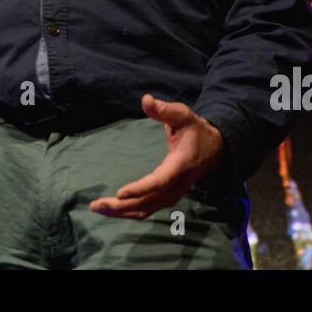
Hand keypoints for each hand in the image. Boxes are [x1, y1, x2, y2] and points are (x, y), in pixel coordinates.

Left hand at [89, 94, 224, 219]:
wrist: (214, 149)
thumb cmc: (195, 130)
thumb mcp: (183, 115)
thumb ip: (164, 110)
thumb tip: (145, 99)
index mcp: (180, 164)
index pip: (160, 180)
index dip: (141, 188)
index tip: (120, 192)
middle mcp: (176, 185)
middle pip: (148, 201)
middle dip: (122, 205)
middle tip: (96, 204)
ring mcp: (173, 194)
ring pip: (145, 210)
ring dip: (121, 212)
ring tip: (97, 208)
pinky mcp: (168, 198)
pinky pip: (147, 210)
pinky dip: (129, 212)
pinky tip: (112, 209)